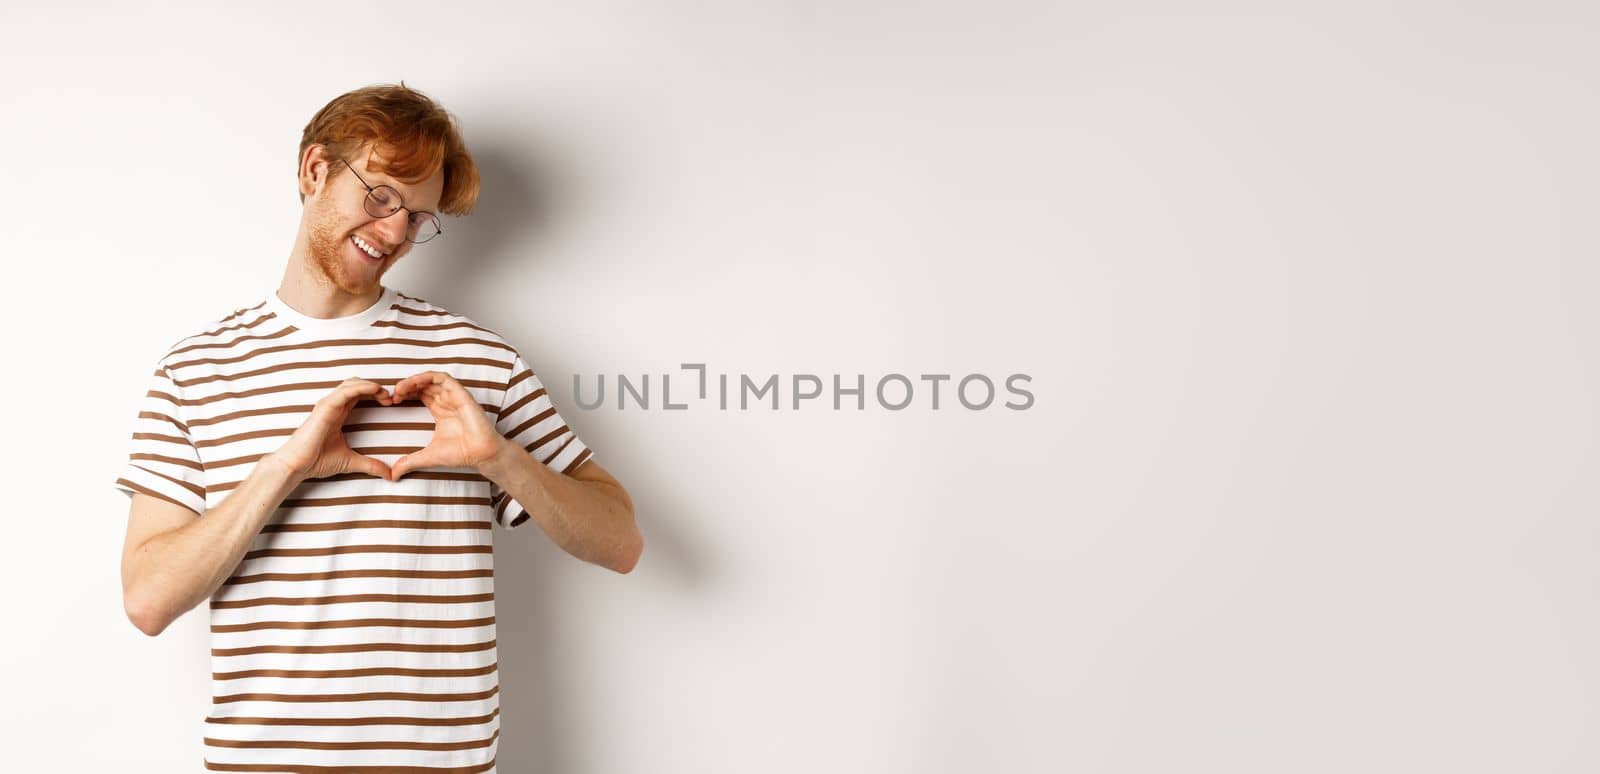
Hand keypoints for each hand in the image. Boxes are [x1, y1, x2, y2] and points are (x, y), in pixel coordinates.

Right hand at [271, 377, 395, 482]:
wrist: (297, 465)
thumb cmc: (317, 461)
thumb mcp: (351, 462)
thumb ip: (370, 465)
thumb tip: (390, 475)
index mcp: (338, 413)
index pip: (358, 394)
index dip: (375, 394)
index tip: (391, 403)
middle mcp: (333, 406)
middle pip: (356, 385)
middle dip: (375, 387)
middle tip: (392, 398)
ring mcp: (328, 405)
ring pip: (351, 384)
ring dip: (371, 385)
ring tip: (386, 395)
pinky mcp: (325, 407)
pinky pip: (345, 391)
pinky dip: (362, 387)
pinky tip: (376, 390)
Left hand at [389, 370, 507, 479]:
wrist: (481, 454)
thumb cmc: (461, 453)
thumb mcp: (427, 457)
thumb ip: (409, 462)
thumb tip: (393, 475)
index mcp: (439, 411)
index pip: (420, 394)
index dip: (405, 394)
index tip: (393, 402)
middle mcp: (446, 401)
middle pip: (423, 385)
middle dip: (406, 386)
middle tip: (394, 395)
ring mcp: (454, 396)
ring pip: (431, 379)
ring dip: (414, 380)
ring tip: (400, 388)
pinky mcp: (461, 394)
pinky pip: (443, 378)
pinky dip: (427, 377)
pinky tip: (414, 383)